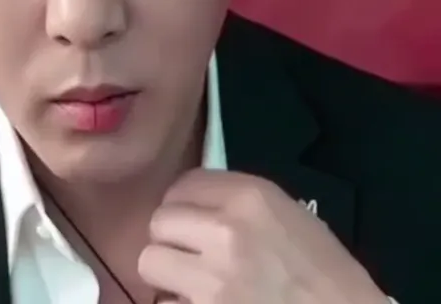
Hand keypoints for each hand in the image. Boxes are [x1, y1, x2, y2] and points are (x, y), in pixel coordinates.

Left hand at [138, 169, 386, 303]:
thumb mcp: (287, 216)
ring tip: (193, 285)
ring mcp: (211, 279)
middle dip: (171, 240)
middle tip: (190, 256)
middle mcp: (224, 230)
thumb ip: (236, 203)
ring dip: (167, 275)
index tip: (189, 221)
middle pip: (160, 221)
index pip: (183, 185)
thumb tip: (194, 205)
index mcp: (249, 197)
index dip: (182, 204)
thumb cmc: (326, 274)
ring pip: (150, 262)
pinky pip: (164, 303)